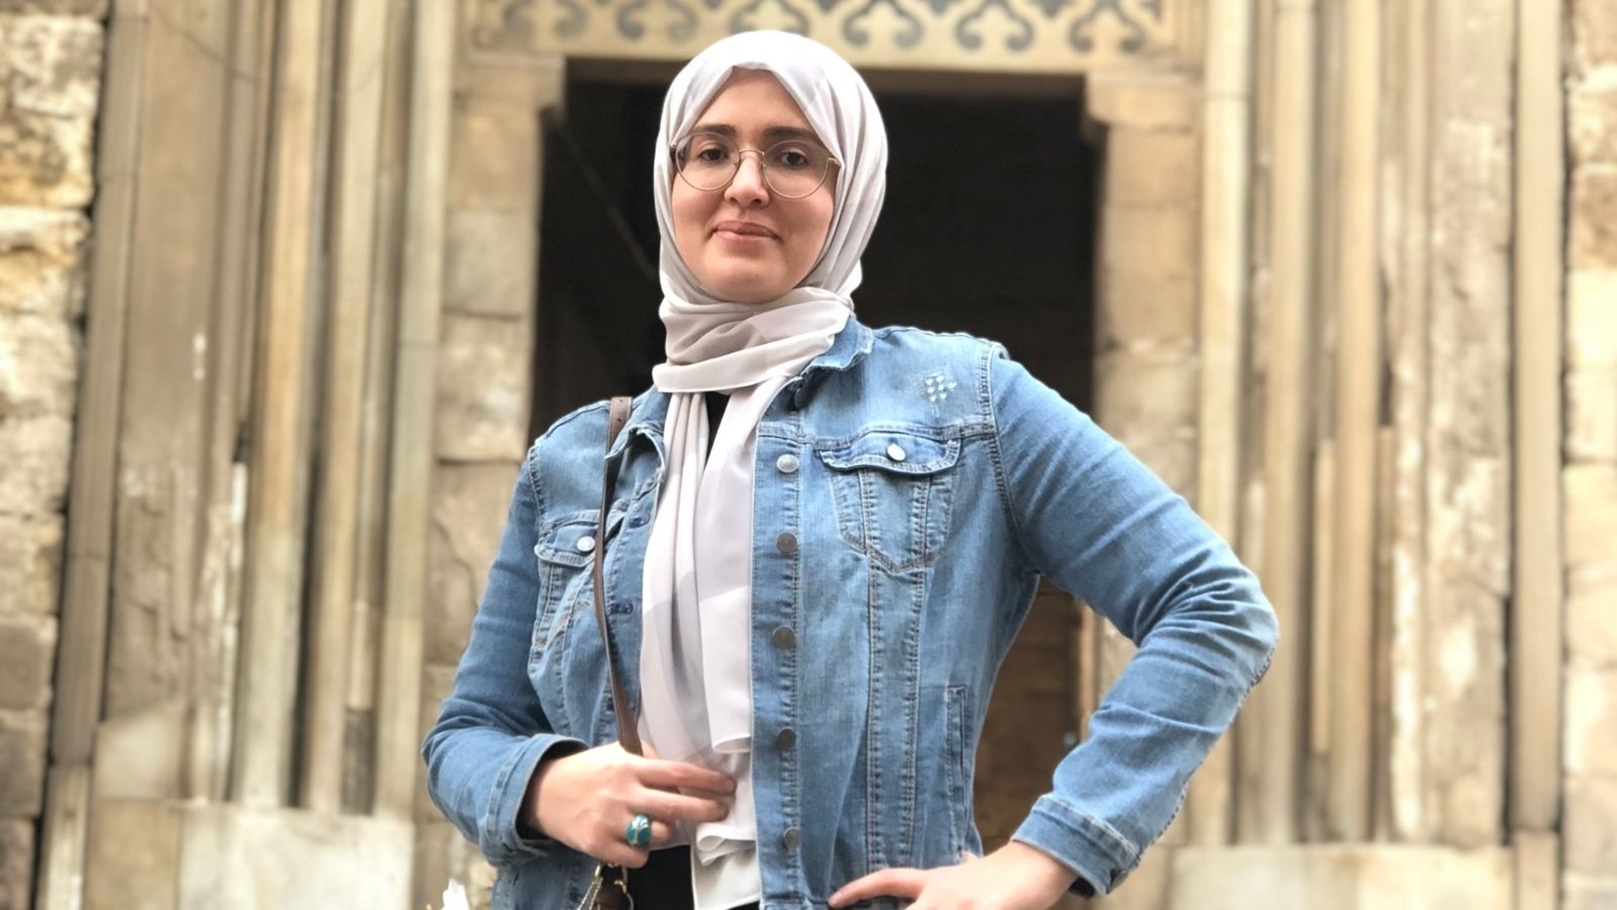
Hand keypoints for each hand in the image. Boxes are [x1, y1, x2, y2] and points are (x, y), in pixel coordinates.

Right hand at [524, 743, 735, 867]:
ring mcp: (610, 821)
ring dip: (666, 832)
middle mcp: (622, 793)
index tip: (727, 786)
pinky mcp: (599, 845)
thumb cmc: (588, 771)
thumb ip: (647, 760)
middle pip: (675, 806)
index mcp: (629, 766)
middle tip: (720, 811)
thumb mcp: (616, 753)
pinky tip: (635, 840)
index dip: (706, 781)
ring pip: (659, 835)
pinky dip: (642, 852)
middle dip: (704, 810)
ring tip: (656, 824)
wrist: (543, 792)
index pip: (677, 772)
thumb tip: (683, 773)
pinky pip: (639, 856)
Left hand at [829, 842, 1077, 909]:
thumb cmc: (1005, 874)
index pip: (888, 880)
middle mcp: (942, 893)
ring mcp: (963, 904)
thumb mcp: (972, 872)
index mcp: (936, 881)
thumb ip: (957, 875)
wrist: (1039, 861)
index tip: (832, 900)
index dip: (858, 890)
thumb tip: (963, 861)